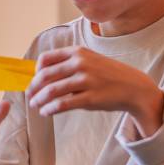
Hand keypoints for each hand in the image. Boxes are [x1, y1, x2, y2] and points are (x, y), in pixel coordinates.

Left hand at [27, 46, 163, 134]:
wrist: (133, 87)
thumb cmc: (108, 75)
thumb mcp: (91, 60)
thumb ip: (70, 64)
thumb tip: (42, 75)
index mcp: (78, 52)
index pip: (46, 59)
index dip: (35, 71)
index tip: (34, 80)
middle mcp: (80, 63)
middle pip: (45, 75)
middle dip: (33, 88)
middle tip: (29, 96)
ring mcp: (86, 80)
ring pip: (51, 91)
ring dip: (39, 100)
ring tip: (36, 105)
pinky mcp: (90, 97)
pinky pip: (62, 104)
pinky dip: (50, 109)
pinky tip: (46, 112)